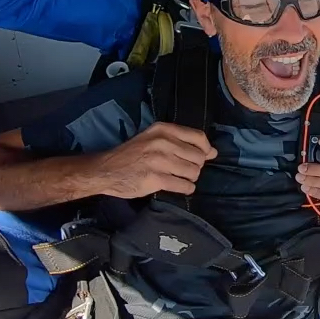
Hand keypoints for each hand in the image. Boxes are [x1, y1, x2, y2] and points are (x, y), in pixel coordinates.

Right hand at [90, 122, 217, 198]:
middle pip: (198, 157)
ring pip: (193, 172)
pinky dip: (186, 189)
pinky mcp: (156, 179)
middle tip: (184, 170)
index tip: (204, 156)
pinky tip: (178, 186)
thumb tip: (213, 152)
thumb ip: (182, 142)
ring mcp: (159, 161)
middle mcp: (163, 143)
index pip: (198, 137)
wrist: (106, 169)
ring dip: (190, 178)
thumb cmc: (132, 154)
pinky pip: (184, 186)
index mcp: (164, 130)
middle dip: (195, 166)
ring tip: (179, 178)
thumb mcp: (154, 139)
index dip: (206, 149)